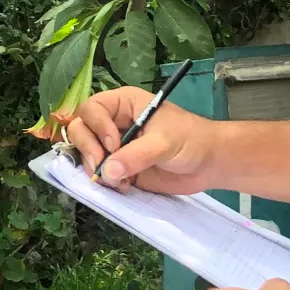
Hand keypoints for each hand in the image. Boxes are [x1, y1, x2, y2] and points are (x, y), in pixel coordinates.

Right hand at [65, 85, 218, 193]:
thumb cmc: (191, 140)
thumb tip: (107, 171)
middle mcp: (114, 122)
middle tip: (103, 167)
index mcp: (123, 104)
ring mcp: (115, 146)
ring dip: (96, 168)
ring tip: (119, 180)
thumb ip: (136, 155)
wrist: (209, 164)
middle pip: (80, 130)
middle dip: (88, 149)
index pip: (91, 109)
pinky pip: (99, 173)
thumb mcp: (164, 143)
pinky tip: (124, 186)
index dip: (96, 127)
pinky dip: (105, 182)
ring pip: (85, 154)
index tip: (114, 144)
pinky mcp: (120, 168)